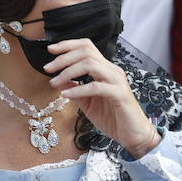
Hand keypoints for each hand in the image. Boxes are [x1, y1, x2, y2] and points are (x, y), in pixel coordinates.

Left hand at [47, 38, 159, 157]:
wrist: (134, 135)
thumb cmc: (114, 118)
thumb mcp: (88, 103)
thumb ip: (75, 90)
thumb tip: (58, 80)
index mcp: (105, 70)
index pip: (87, 47)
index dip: (68, 45)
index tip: (51, 50)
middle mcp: (112, 71)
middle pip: (86, 52)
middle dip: (64, 57)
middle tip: (48, 68)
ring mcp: (117, 82)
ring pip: (91, 64)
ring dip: (68, 71)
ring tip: (54, 82)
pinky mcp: (119, 95)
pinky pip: (96, 87)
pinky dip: (78, 90)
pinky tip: (66, 95)